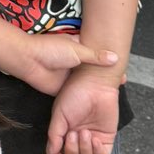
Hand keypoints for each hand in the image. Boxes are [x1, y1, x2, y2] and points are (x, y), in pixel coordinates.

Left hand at [0, 33, 118, 99]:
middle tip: (121, 84)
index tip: (124, 71)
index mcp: (80, 50)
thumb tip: (115, 58)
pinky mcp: (64, 90)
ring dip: (96, 90)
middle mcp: (77, 65)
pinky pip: (77, 95)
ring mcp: (70, 78)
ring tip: (112, 97)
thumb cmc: (50, 50)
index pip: (99, 58)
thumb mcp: (77, 49)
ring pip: (87, 86)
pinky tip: (96, 104)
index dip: (110, 65)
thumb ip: (96, 56)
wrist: (29, 60)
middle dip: (106, 79)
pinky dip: (85, 98)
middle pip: (95, 73)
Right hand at [46, 73, 120, 153]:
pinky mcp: (106, 139)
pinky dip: (97, 151)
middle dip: (72, 151)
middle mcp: (77, 138)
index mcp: (64, 132)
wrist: (95, 84)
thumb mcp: (59, 114)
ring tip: (84, 132)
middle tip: (73, 134)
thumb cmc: (75, 93)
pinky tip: (94, 138)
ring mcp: (92, 139)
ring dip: (84, 150)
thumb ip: (54, 135)